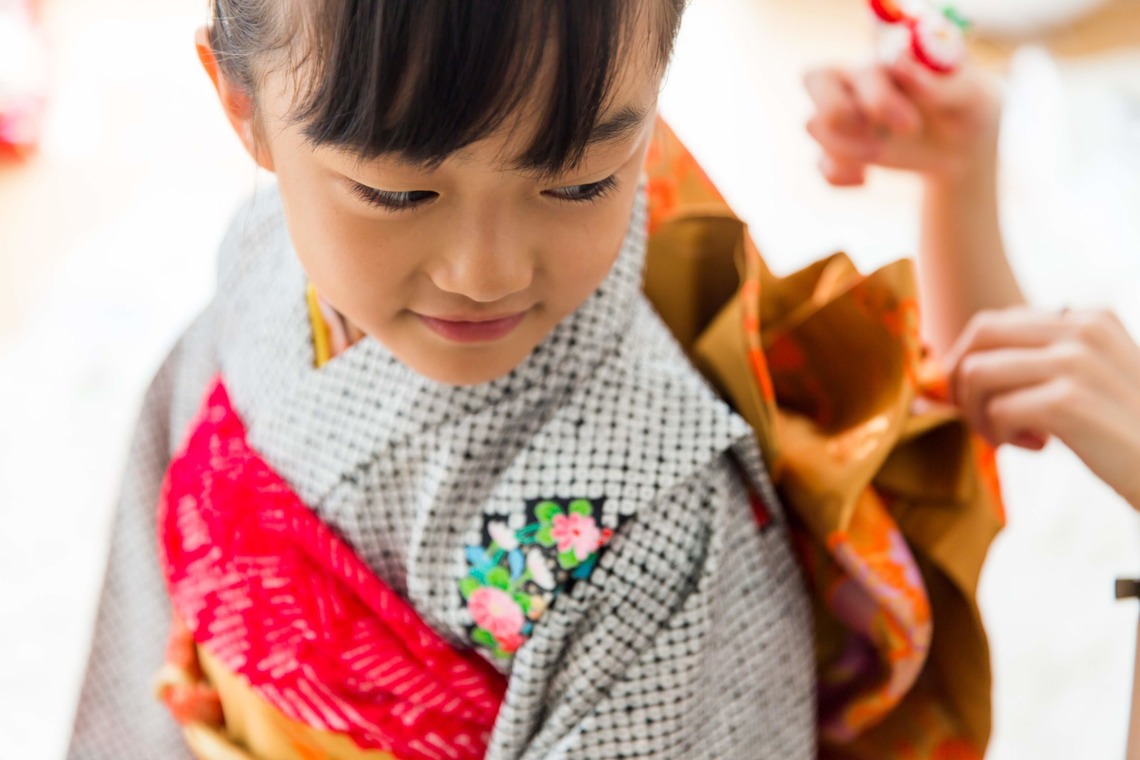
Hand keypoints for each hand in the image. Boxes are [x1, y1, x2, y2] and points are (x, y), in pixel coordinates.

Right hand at [803, 54, 1001, 186]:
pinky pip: (820, 164)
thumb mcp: (969, 98)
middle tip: (877, 144)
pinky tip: (865, 178)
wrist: (962, 149)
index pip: (861, 67)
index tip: (910, 126)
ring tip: (880, 153)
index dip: (878, 99)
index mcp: (889, 58)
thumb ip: (937, 83)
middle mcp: (859, 80)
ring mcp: (846, 114)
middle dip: (840, 119)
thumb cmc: (968, 109)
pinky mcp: (841, 148)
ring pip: (813, 125)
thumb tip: (900, 66)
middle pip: (814, 80)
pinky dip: (839, 177)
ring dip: (844, 150)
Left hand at [944, 308, 1139, 510]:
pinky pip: (997, 410)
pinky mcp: (1068, 403)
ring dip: (980, 412)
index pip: (996, 322)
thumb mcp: (1098, 375)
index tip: (983, 396)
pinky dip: (1001, 434)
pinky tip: (1038, 446)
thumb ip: (1049, 358)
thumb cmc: (1131, 429)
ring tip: (1011, 435)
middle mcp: (1082, 331)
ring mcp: (1075, 364)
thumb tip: (969, 362)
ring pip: (977, 373)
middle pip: (979, 335)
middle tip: (984, 415)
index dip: (972, 360)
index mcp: (1088, 319)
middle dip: (964, 379)